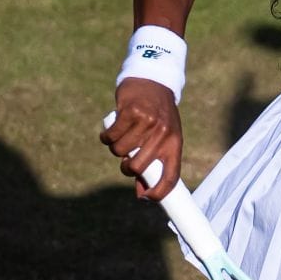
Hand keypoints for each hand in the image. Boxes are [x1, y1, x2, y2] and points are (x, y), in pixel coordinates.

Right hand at [101, 77, 181, 200]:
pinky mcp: (130, 111)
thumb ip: (152, 163)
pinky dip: (107, 136)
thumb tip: (141, 195)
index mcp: (174, 143)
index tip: (147, 198)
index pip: (170, 175)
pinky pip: (111, 136)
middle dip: (126, 168)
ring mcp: (147, 122)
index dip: (159, 192)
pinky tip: (111, 130)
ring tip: (122, 136)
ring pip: (120, 151)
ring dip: (116, 148)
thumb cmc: (158, 115)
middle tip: (125, 158)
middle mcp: (163, 133)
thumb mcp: (162, 137)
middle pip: (137, 167)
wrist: (152, 81)